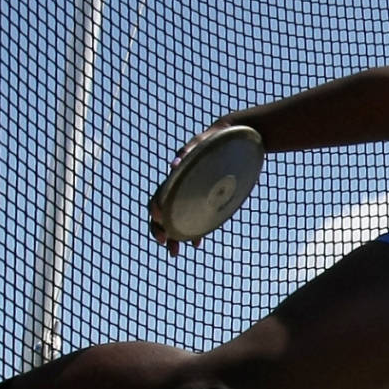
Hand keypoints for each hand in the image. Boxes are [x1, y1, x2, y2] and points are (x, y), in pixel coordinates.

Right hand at [148, 122, 232, 258]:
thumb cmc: (215, 138)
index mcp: (177, 177)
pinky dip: (192, 231)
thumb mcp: (204, 141)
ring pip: (176, 219)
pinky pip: (192, 217)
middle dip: (162, 232)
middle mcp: (180, 187)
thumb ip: (190, 150)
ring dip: (174, 236)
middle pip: (164, 213)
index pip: (158, 197)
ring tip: (176, 252)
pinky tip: (197, 242)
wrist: (232, 135)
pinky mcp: (203, 196)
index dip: (156, 212)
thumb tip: (174, 163)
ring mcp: (191, 193)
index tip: (159, 223)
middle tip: (170, 249)